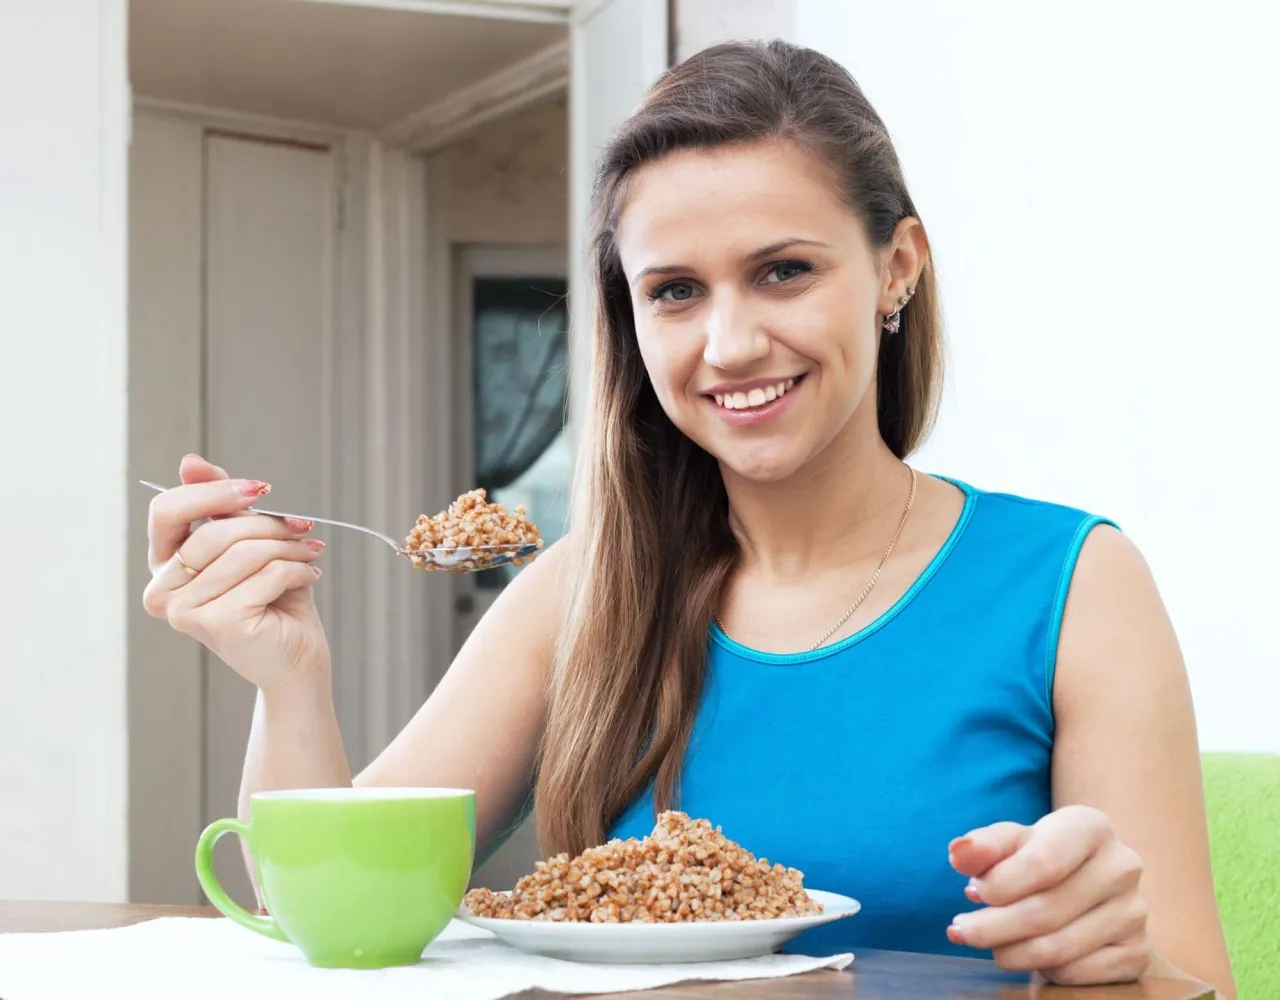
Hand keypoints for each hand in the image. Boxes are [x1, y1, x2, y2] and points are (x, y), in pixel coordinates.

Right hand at [142, 454, 329, 690]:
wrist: (296, 660)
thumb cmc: (272, 599)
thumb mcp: (247, 542)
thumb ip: (219, 504)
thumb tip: (190, 461)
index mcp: (163, 565)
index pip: (167, 509)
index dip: (214, 492)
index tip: (260, 489)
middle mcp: (162, 591)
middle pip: (214, 531)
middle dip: (268, 523)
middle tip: (302, 526)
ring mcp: (185, 612)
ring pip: (245, 552)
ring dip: (289, 547)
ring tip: (310, 553)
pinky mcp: (218, 624)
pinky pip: (266, 575)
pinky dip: (298, 570)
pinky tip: (310, 576)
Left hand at [947, 805, 1151, 985]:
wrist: (1093, 893)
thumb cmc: (1041, 859)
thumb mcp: (1011, 844)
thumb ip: (983, 847)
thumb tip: (958, 852)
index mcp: (1091, 826)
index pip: (1042, 863)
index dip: (999, 885)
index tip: (972, 892)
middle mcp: (1122, 866)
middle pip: (1045, 911)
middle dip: (992, 926)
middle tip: (961, 930)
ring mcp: (1135, 912)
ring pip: (1057, 948)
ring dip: (1009, 952)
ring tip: (988, 944)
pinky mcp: (1137, 953)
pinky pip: (1076, 973)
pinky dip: (1040, 970)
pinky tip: (1025, 954)